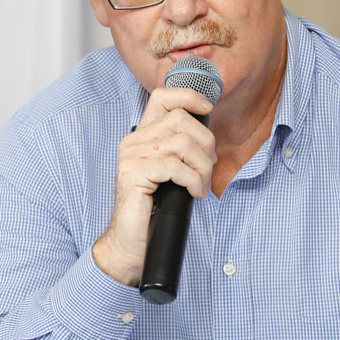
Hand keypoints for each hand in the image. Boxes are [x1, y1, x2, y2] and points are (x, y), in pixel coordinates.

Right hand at [92, 86, 215, 286]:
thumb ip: (182, 151)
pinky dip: (192, 180)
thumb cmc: (155, 210)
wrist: (132, 243)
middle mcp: (133, 141)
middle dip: (206, 144)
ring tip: (200, 186)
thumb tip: (208, 139)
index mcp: (143, 136)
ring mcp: (131, 156)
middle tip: (207, 170)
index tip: (208, 108)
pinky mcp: (133, 173)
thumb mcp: (173, 174)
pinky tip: (193, 194)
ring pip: (182, 143)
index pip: (162, 97)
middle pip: (181, 120)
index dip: (188, 96)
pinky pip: (175, 166)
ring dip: (202, 168)